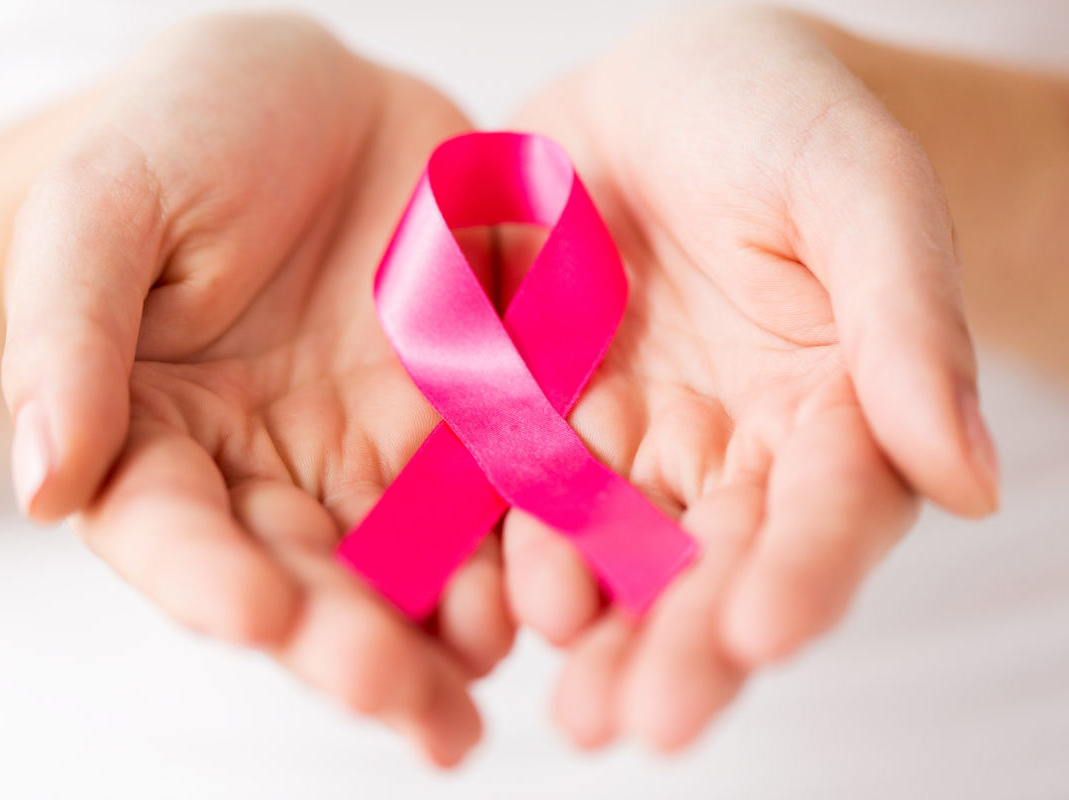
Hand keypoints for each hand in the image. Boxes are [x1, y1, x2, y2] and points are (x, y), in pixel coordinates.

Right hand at [1, 14, 511, 765]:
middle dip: (346, 643)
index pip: (173, 533)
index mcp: (162, 437)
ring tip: (478, 666)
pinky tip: (554, 582)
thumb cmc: (187, 132)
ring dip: (444, 625)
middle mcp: (272, 469)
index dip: (209, 580)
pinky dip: (525, 540)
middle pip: (304, 576)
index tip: (258, 611)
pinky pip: (502, 490)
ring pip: (410, 563)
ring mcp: (379, 452)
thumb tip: (41, 484)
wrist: (318, 93)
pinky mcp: (472, 420)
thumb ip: (68, 338)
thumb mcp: (103, 207)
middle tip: (394, 697)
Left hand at [501, 7, 998, 749]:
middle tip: (641, 721)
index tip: (761, 635)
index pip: (827, 513)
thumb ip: (904, 321)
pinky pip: (513, 487)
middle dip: (679, 646)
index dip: (801, 576)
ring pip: (611, 551)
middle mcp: (730, 450)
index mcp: (831, 411)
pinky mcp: (537, 412)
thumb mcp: (855, 185)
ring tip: (567, 701)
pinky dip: (501, 546)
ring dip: (589, 627)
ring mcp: (626, 437)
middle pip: (712, 565)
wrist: (663, 87)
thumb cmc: (784, 116)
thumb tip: (970, 481)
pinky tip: (479, 601)